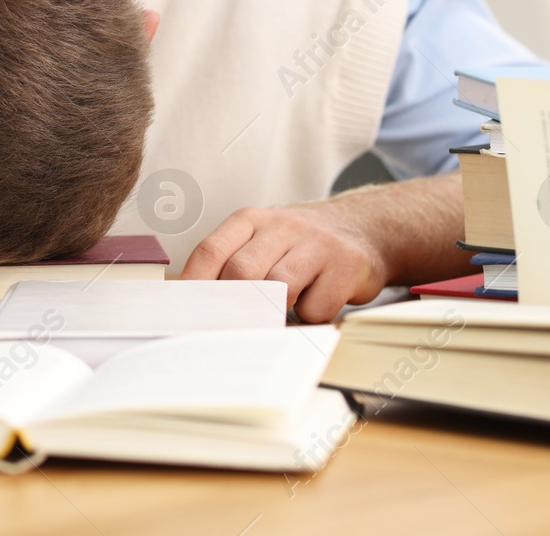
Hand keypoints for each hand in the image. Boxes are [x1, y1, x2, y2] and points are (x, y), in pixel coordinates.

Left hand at [179, 199, 393, 322]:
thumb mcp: (262, 240)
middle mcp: (281, 225)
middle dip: (235, 307)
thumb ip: (231, 264)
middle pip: (243, 272)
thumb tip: (197, 309)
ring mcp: (316, 243)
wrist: (364, 226)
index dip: (194, 285)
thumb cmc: (299, 245)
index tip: (185, 315)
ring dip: (275, 312)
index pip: (211, 250)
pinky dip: (309, 317)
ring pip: (279, 289)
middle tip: (231, 330)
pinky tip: (314, 306)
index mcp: (250, 219)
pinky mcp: (347, 265)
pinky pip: (316, 307)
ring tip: (278, 316)